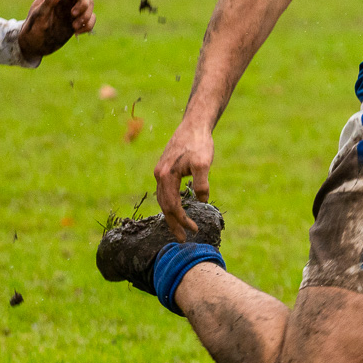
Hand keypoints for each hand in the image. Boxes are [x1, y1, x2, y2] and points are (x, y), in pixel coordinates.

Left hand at [20, 0, 95, 59]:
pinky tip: (77, 32)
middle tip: (74, 15)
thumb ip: (49, 1)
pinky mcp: (78, 21)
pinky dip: (88, 24)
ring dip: (86, 16)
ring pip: (90, 4)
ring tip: (74, 27)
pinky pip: (91, 18)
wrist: (35, 45)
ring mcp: (72, 10)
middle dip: (84, 2)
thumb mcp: (39, 15)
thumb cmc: (32, 28)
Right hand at [154, 119, 214, 240]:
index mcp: (165, 176)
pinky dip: (170, 203)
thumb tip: (201, 201)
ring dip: (171, 215)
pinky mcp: (166, 167)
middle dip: (173, 223)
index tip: (194, 230)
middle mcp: (159, 175)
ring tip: (180, 227)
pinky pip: (165, 191)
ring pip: (163, 199)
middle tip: (183, 239)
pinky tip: (178, 207)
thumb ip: (201, 183)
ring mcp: (161, 171)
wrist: (194, 124)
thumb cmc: (199, 142)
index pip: (172, 206)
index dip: (182, 220)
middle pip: (164, 206)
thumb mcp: (203, 163)